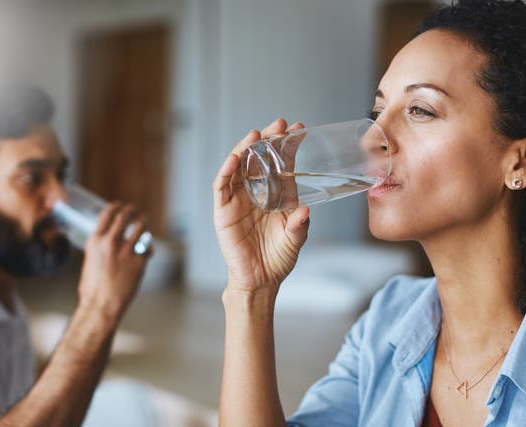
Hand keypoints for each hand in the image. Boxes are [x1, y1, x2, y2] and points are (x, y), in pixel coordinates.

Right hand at [77, 203, 150, 321]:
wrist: (101, 305)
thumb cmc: (93, 288)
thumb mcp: (90, 261)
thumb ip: (100, 247)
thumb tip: (109, 240)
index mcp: (95, 241)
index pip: (107, 214)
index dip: (116, 207)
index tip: (120, 206)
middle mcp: (111, 242)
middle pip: (125, 216)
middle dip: (132, 211)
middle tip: (135, 211)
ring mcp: (126, 251)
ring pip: (140, 226)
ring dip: (143, 222)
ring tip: (145, 221)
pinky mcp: (139, 261)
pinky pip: (147, 248)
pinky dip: (148, 248)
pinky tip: (147, 251)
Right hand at [213, 118, 309, 292]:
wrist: (260, 281)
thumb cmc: (278, 259)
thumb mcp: (295, 239)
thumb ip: (300, 224)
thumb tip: (304, 209)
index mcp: (276, 195)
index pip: (281, 164)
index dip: (288, 146)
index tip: (299, 129)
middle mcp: (256, 192)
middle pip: (258, 159)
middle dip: (267, 140)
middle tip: (279, 124)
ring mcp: (238, 200)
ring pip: (239, 167)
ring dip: (245, 149)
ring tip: (255, 135)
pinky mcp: (223, 211)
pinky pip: (221, 187)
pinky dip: (226, 170)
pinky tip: (234, 158)